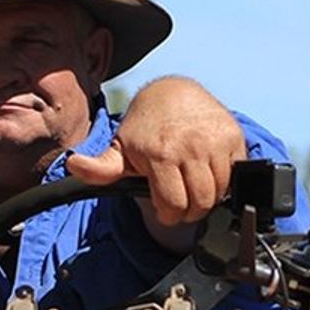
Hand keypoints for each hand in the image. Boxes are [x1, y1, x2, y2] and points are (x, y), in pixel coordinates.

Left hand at [66, 75, 241, 239]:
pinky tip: (209, 173)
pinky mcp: (234, 137)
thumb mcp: (119, 149)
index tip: (166, 209)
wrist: (173, 94)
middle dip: (190, 211)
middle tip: (182, 203)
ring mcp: (214, 141)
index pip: (174, 206)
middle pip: (200, 203)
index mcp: (160, 153)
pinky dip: (225, 181)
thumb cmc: (145, 128)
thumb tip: (73, 165)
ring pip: (220, 192)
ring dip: (208, 198)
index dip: (169, 215)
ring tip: (194, 188)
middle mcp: (190, 146)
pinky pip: (235, 175)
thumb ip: (99, 168)